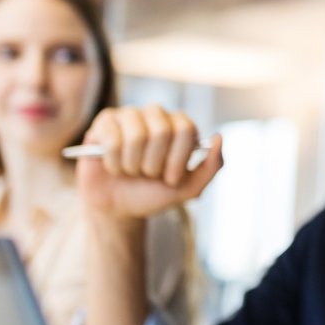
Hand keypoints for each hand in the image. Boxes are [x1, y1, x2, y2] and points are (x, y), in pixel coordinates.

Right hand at [75, 106, 222, 221]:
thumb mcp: (188, 189)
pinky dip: (114, 163)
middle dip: (154, 164)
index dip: (177, 159)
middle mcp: (156, 115)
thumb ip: (211, 166)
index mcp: (179, 126)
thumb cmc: (153, 194)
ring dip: (133, 165)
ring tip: (130, 171)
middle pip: (162, 130)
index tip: (170, 179)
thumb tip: (219, 136)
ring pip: (136, 136)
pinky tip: (113, 167)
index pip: (185, 130)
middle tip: (148, 175)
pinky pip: (111, 139)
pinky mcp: (105, 122)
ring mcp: (129, 116)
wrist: (118, 209)